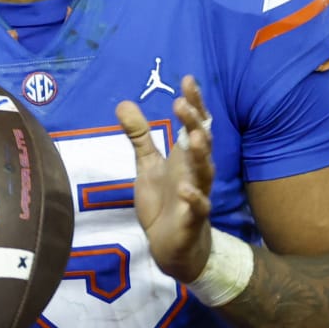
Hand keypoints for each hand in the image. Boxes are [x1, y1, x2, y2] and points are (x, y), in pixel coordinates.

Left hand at [116, 75, 214, 283]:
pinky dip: (194, 198)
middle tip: (182, 103)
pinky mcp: (193, 219)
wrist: (173, 247)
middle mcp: (195, 171)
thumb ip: (139, 136)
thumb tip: (123, 102)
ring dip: (201, 154)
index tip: (187, 80)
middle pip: (202, 142)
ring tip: (194, 136)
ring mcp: (197, 194)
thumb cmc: (165, 202)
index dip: (193, 103)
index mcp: (186, 156)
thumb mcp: (147, 165)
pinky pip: (199, 207)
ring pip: (205, 171)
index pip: (194, 124)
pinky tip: (186, 188)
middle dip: (194, 122)